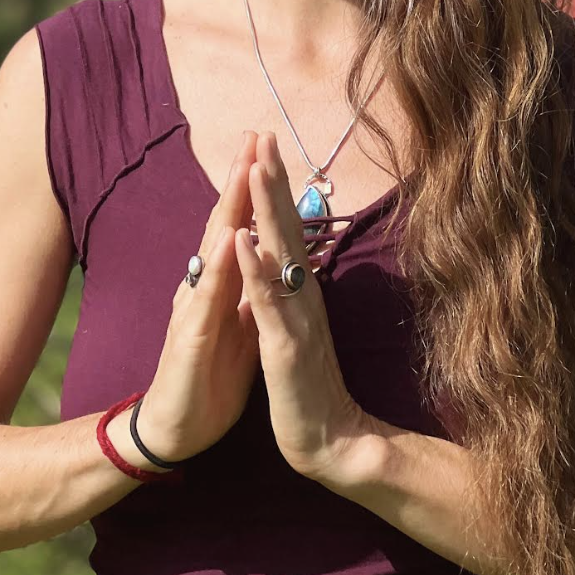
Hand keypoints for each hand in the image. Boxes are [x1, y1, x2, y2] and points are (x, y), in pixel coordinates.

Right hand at [139, 131, 261, 461]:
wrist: (178, 430)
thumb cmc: (209, 378)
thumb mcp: (241, 327)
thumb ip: (250, 291)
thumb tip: (268, 260)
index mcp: (222, 285)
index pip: (240, 226)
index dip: (254, 188)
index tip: (270, 148)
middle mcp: (204, 288)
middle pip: (224, 223)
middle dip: (239, 179)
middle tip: (254, 134)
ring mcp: (195, 309)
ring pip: (214, 249)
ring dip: (229, 207)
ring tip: (243, 168)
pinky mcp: (191, 338)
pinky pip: (209, 299)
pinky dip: (221, 267)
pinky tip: (230, 241)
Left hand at [233, 131, 376, 482]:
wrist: (330, 441)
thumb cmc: (308, 384)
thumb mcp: (298, 327)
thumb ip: (294, 290)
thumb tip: (288, 255)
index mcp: (300, 290)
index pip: (285, 228)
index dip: (274, 187)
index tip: (264, 144)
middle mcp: (303, 294)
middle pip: (286, 227)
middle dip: (272, 179)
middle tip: (263, 134)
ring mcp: (296, 317)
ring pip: (279, 253)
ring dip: (265, 209)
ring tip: (254, 166)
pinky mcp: (285, 347)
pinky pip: (268, 301)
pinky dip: (254, 268)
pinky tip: (244, 239)